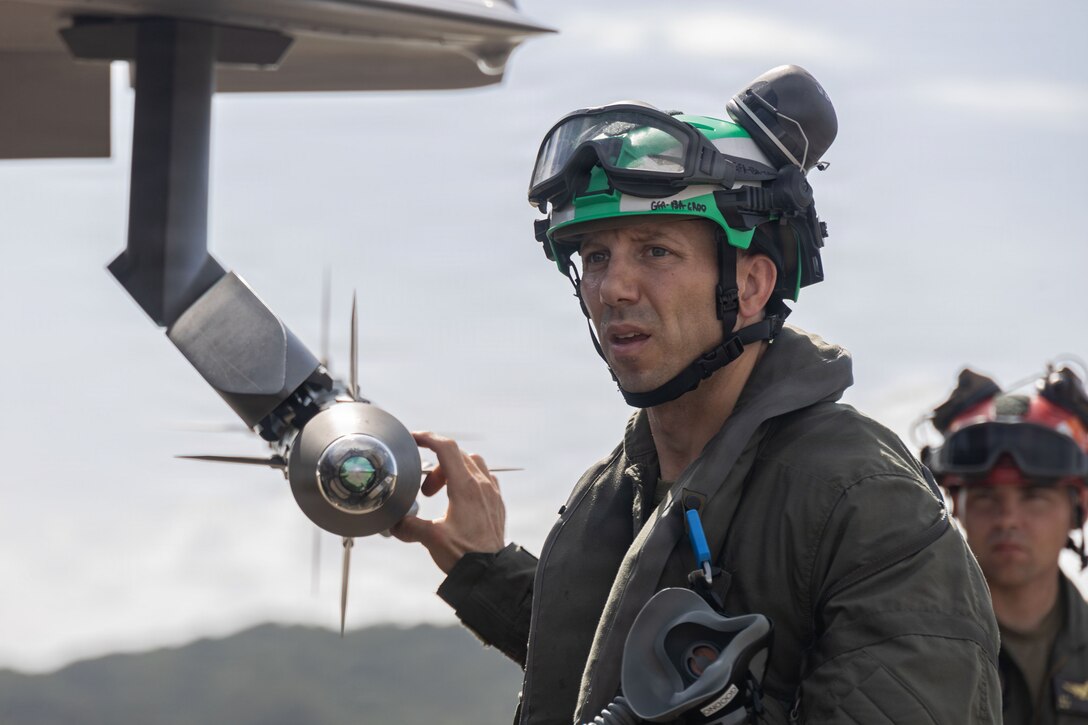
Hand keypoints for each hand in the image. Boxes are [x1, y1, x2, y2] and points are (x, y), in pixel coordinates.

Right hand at [390, 431, 505, 572]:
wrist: (490, 574)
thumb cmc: (465, 556)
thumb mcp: (431, 538)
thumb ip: (409, 526)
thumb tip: (394, 523)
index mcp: (465, 487)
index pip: (446, 448)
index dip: (428, 438)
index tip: (414, 439)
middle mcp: (481, 485)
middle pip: (457, 456)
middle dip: (436, 465)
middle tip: (425, 489)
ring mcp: (492, 493)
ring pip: (473, 463)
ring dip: (454, 469)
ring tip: (442, 492)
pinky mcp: (497, 504)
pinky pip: (485, 478)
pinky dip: (470, 480)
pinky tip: (460, 499)